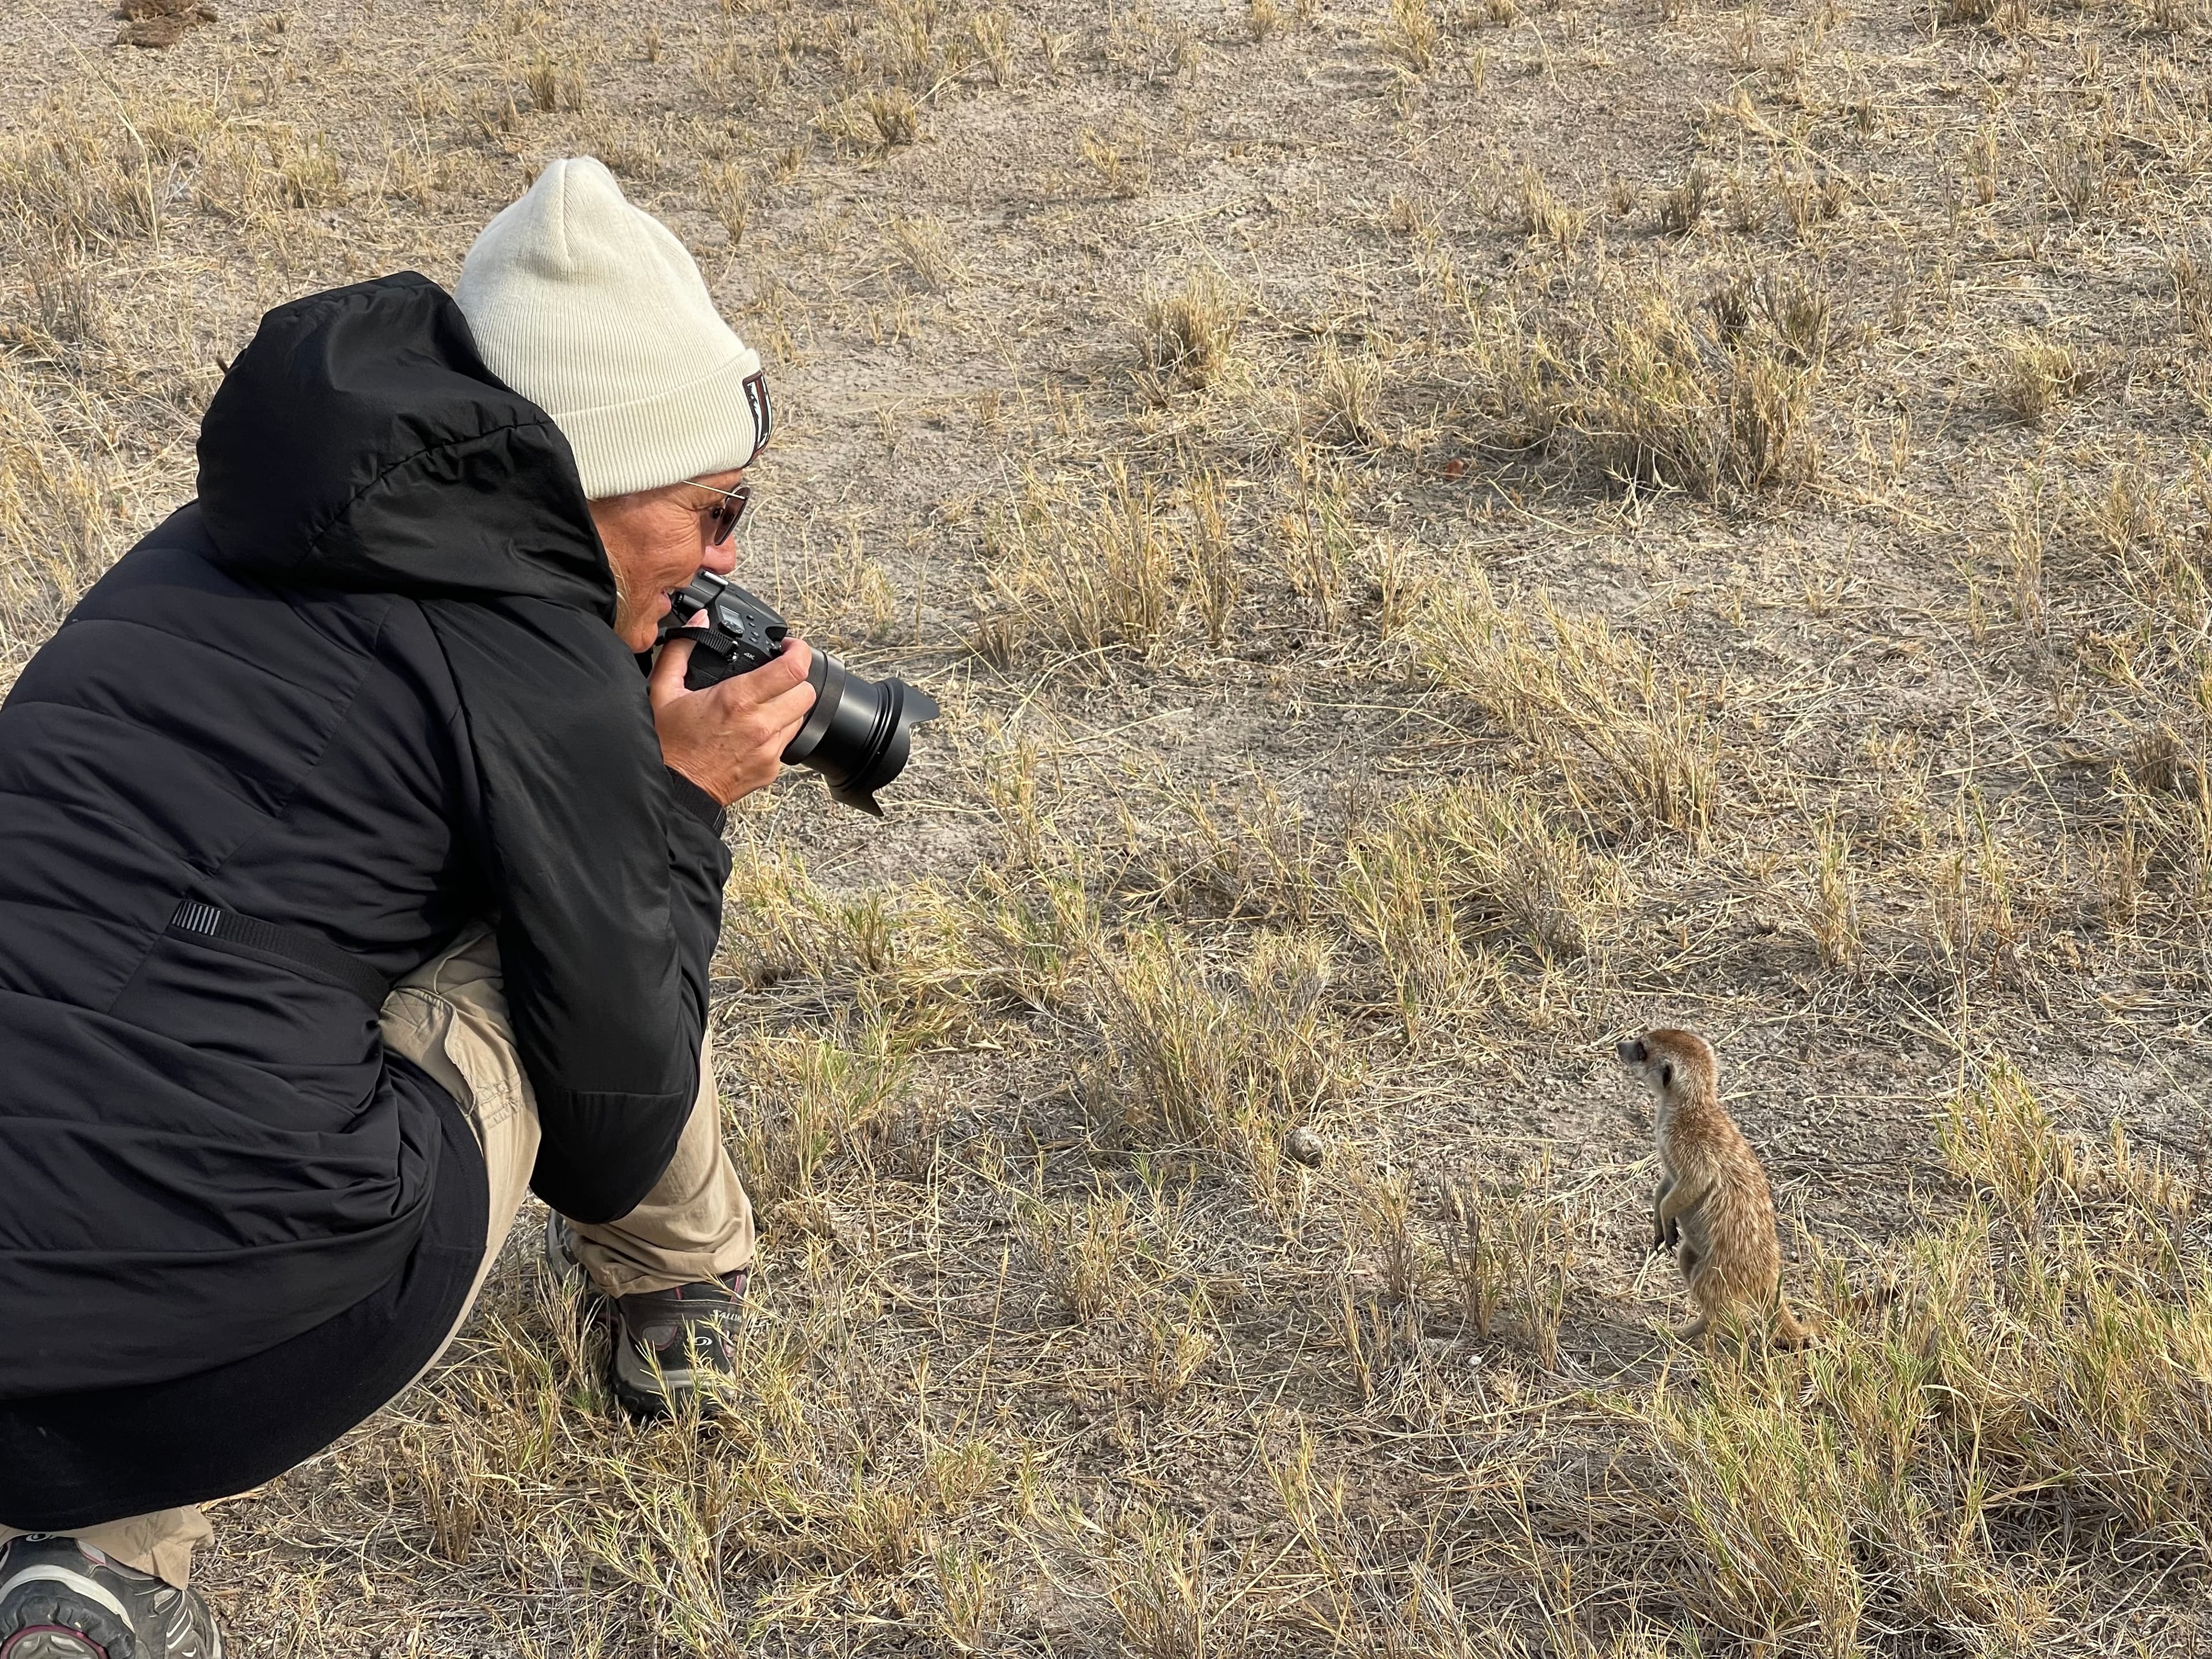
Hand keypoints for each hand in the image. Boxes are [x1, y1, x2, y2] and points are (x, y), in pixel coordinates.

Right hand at [649, 634, 815, 805]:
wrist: (672, 790)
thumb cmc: (668, 744)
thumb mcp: (664, 689)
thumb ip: (682, 648)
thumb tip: (700, 621)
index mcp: (738, 699)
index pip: (794, 668)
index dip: (799, 650)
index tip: (790, 647)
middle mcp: (760, 724)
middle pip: (806, 692)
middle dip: (795, 679)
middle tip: (777, 676)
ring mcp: (769, 749)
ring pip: (801, 717)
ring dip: (788, 706)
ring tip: (763, 704)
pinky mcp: (771, 769)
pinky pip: (787, 742)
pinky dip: (777, 732)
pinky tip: (754, 731)